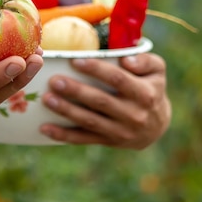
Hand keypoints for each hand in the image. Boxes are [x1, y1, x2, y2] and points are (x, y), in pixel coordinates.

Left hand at [39, 53, 169, 148]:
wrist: (157, 125)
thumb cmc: (151, 88)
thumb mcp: (157, 70)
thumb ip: (145, 60)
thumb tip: (125, 60)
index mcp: (145, 94)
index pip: (118, 79)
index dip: (96, 70)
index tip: (75, 60)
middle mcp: (133, 115)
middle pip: (100, 101)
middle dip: (76, 91)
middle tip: (54, 81)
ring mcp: (120, 131)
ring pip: (89, 121)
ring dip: (66, 111)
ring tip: (46, 99)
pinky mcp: (108, 141)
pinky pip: (84, 139)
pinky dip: (63, 135)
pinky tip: (45, 128)